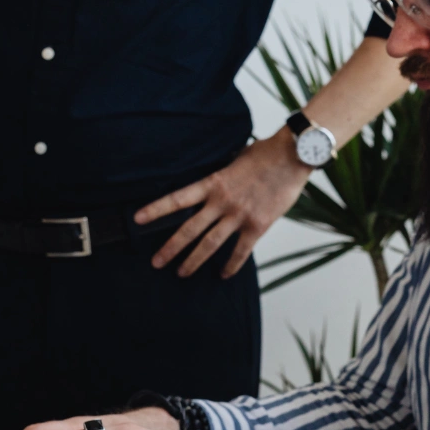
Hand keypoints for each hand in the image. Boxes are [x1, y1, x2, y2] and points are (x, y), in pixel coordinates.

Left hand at [135, 129, 310, 278]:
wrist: (292, 156)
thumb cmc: (265, 154)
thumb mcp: (234, 160)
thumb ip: (220, 178)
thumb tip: (212, 188)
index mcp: (213, 183)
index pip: (177, 198)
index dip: (156, 209)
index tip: (137, 219)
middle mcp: (222, 201)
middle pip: (190, 229)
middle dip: (171, 248)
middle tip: (156, 263)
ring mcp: (239, 215)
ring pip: (210, 244)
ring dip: (194, 261)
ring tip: (181, 273)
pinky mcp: (258, 225)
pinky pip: (240, 251)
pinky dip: (231, 265)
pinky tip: (223, 275)